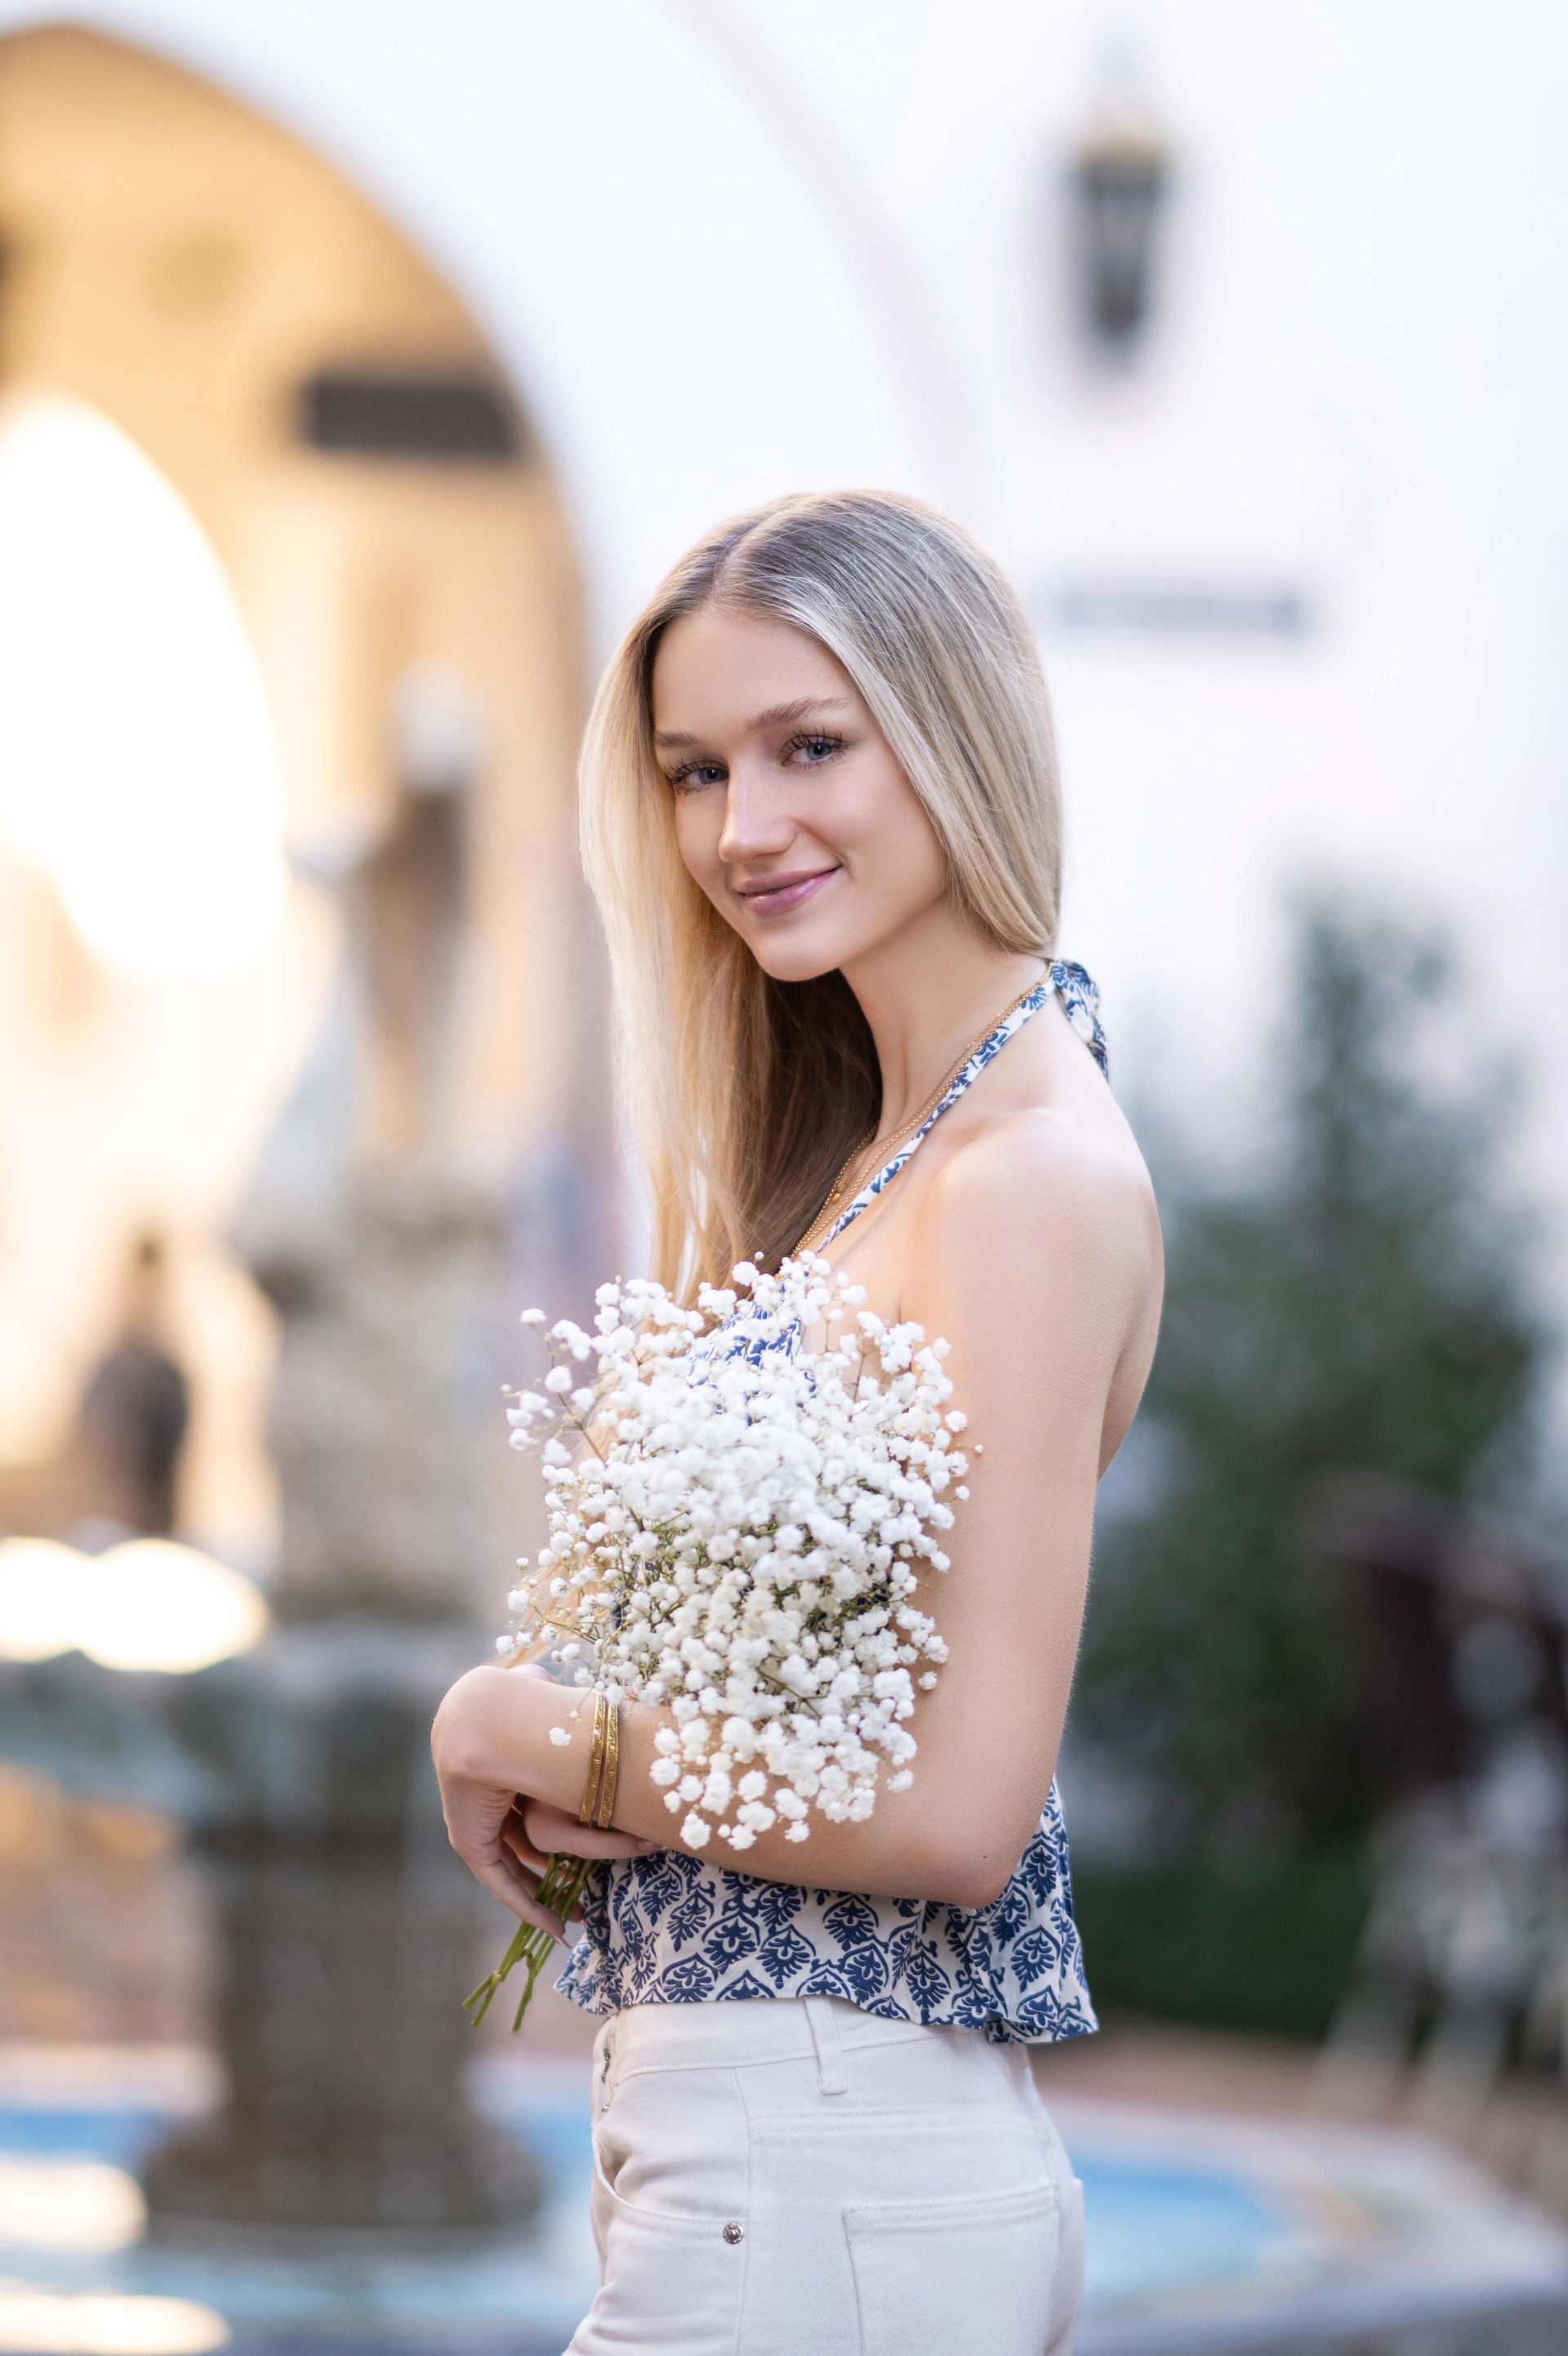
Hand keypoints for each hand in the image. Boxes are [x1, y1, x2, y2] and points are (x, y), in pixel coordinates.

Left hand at [431, 1662, 659, 1938]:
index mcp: (507, 1761)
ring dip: (548, 1896)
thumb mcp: (549, 1696)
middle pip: (526, 1843)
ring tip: (584, 1917)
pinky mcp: (471, 1842)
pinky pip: (500, 1883)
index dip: (568, 1828)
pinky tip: (555, 1930)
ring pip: (517, 1867)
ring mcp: (478, 1820)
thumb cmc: (531, 1701)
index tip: (597, 1848)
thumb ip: (556, 1691)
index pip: (536, 1805)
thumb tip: (569, 1677)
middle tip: (593, 1894)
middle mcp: (491, 1794)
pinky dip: (527, 1908)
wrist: (487, 1720)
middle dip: (558, 1871)